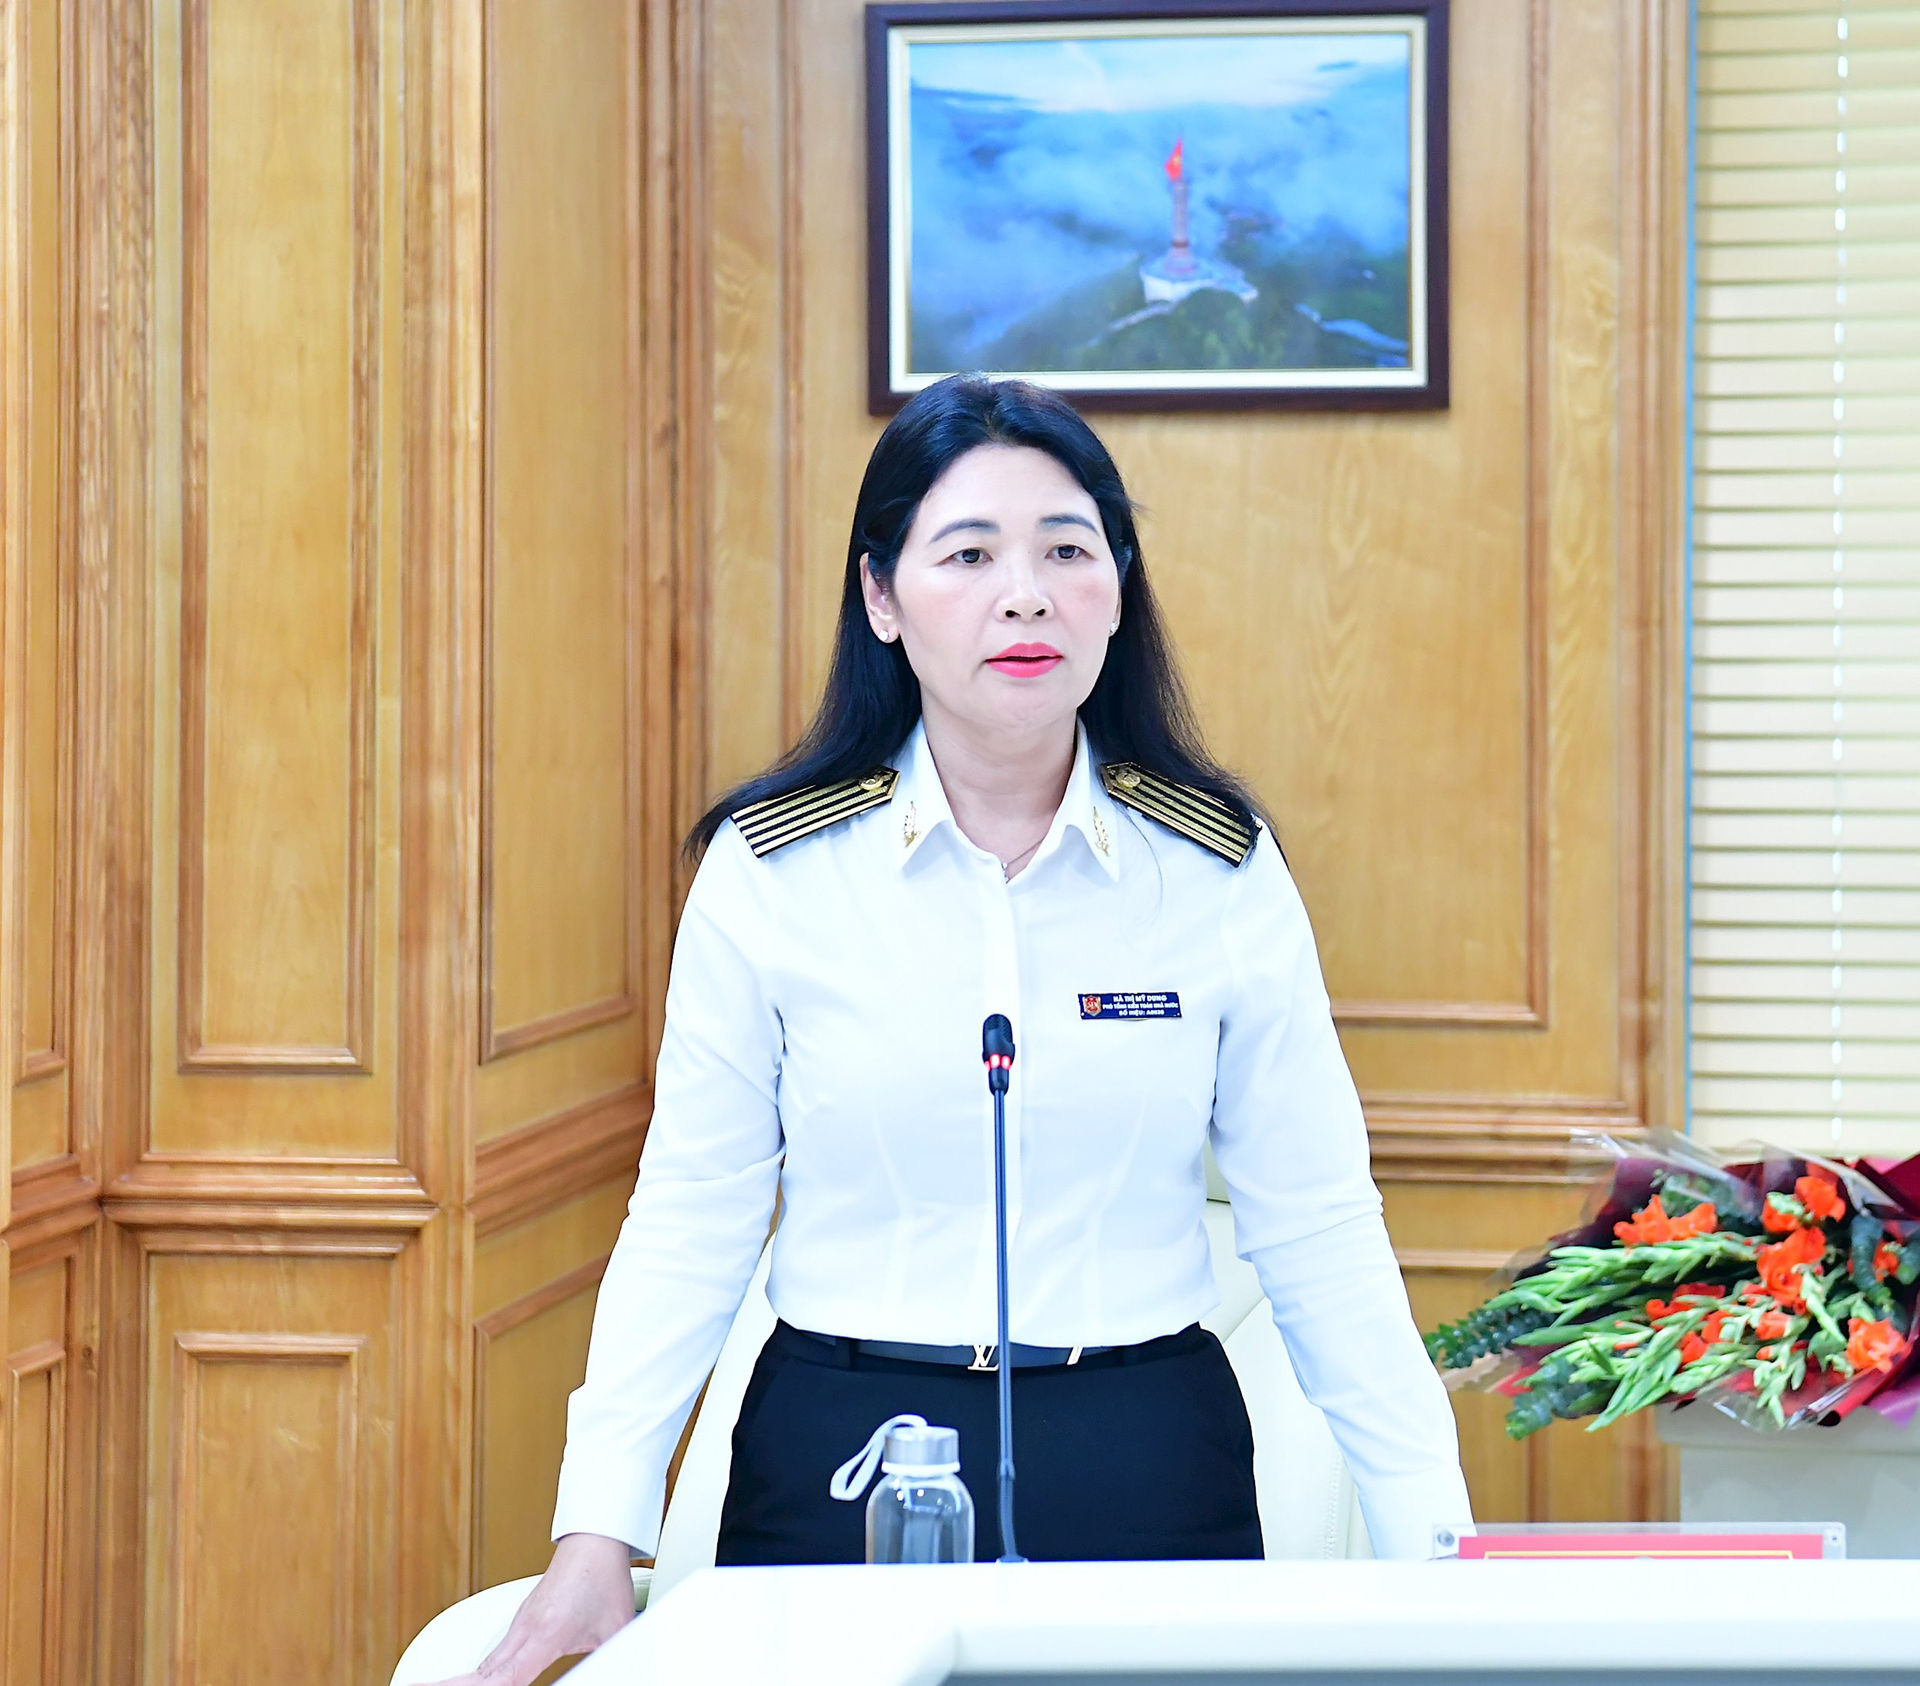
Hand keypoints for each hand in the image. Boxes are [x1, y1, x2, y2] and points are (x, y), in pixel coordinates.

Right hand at [418, 1532, 637, 1684]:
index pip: (504, 1676)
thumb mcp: (617, 1626)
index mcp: (544, 1632)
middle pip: (480, 1673)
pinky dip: (473, 1675)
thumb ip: (617, 1657)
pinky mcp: (520, 1624)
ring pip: (483, 1665)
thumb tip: (630, 1670)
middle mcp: (523, 1629)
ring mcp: (518, 1626)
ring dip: (457, 1681)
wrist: (594, 1538)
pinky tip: (464, 1684)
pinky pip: (491, 1658)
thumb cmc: (602, 1576)